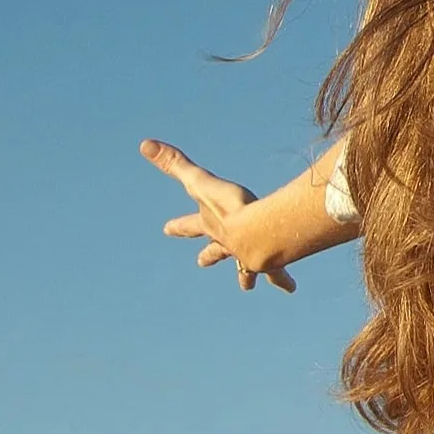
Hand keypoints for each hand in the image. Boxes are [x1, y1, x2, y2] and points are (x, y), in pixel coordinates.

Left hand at [139, 137, 296, 292]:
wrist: (260, 235)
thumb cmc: (231, 209)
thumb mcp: (200, 182)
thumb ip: (175, 163)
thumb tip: (144, 144)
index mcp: (212, 226)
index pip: (190, 225)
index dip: (179, 225)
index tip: (166, 229)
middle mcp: (227, 244)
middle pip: (215, 251)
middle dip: (209, 255)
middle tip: (201, 262)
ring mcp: (246, 257)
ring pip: (245, 269)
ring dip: (247, 276)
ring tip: (248, 286)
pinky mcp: (269, 265)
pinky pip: (278, 274)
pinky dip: (283, 281)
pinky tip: (290, 289)